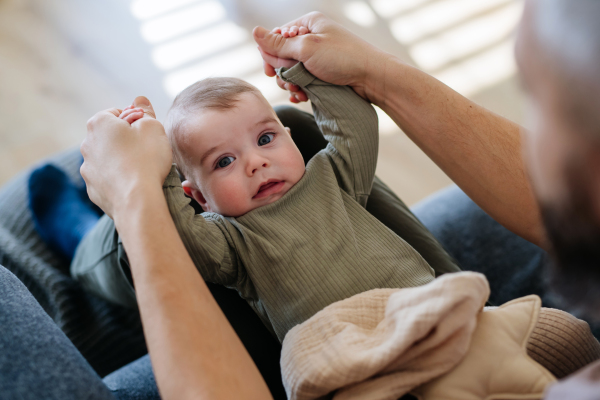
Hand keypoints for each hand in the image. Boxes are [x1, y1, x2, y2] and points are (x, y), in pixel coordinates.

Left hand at [80, 96, 171, 218]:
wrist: (137, 200)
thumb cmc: (146, 159)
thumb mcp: (153, 127)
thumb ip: (145, 111)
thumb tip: (139, 99)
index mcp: (98, 123)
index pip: (117, 112)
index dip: (135, 120)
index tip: (147, 132)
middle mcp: (87, 144)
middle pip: (110, 135)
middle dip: (126, 140)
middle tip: (146, 150)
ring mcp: (87, 168)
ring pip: (107, 158)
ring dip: (121, 159)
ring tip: (141, 170)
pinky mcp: (92, 189)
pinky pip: (107, 179)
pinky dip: (118, 179)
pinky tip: (133, 184)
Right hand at [253, 12, 387, 102]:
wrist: (372, 79)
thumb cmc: (343, 58)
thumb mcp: (307, 49)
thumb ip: (279, 43)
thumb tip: (255, 33)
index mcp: (308, 24)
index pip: (277, 36)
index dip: (270, 54)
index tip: (271, 70)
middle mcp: (312, 38)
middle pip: (283, 55)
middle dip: (282, 72)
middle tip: (289, 83)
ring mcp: (318, 57)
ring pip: (292, 70)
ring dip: (291, 83)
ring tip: (299, 92)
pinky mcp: (324, 73)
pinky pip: (303, 81)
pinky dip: (300, 90)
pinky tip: (302, 97)